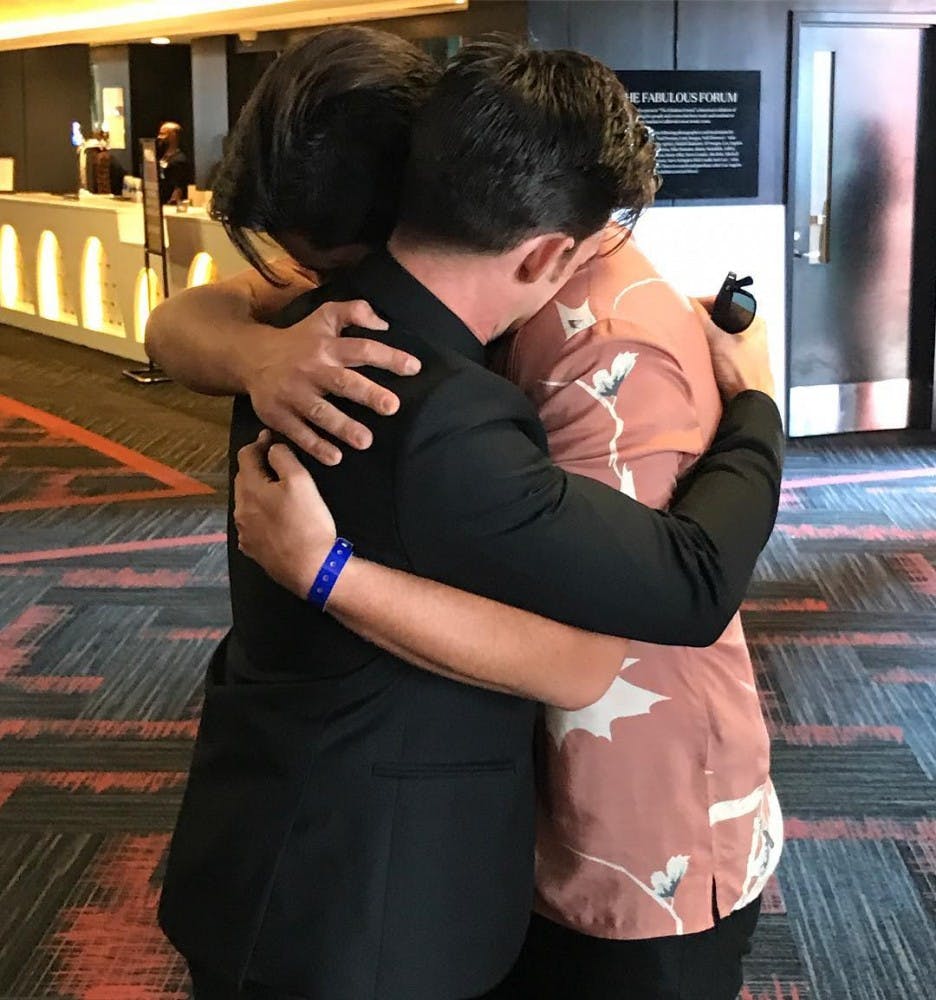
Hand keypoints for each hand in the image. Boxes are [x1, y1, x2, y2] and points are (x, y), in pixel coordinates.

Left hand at [234, 431, 338, 597]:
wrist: (311, 569)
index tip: (271, 439)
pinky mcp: (253, 550)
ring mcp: (245, 532)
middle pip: (244, 479)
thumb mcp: (300, 481)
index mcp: (249, 489)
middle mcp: (240, 510)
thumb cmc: (308, 523)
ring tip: (278, 492)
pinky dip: (261, 515)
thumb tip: (272, 448)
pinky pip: (253, 524)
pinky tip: (276, 519)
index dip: (259, 444)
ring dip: (258, 492)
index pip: (246, 456)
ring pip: (247, 503)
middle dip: (257, 468)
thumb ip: (283, 458)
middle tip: (276, 463)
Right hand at [245, 299, 420, 465]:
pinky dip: (315, 446)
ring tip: (365, 441)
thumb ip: (354, 312)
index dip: (388, 357)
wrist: (250, 357)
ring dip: (342, 427)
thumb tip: (383, 323)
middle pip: (342, 382)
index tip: (414, 368)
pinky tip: (335, 457)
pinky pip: (298, 433)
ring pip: (320, 411)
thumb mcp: (324, 317)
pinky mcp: (278, 414)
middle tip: (392, 407)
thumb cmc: (299, 340)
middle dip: (368, 394)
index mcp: (326, 347)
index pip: (361, 349)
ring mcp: (293, 394)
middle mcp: (311, 370)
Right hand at [692, 296, 775, 402]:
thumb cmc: (740, 372)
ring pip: (715, 335)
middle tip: (684, 326)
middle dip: (700, 322)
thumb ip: (700, 317)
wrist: (748, 404)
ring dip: (701, 338)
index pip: (723, 301)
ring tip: (688, 341)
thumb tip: (685, 300)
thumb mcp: (716, 339)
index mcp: (753, 320)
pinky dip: (705, 352)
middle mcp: (749, 332)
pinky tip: (696, 357)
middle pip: (718, 318)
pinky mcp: (735, 365)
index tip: (684, 307)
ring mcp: (742, 349)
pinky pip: (715, 351)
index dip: (702, 302)